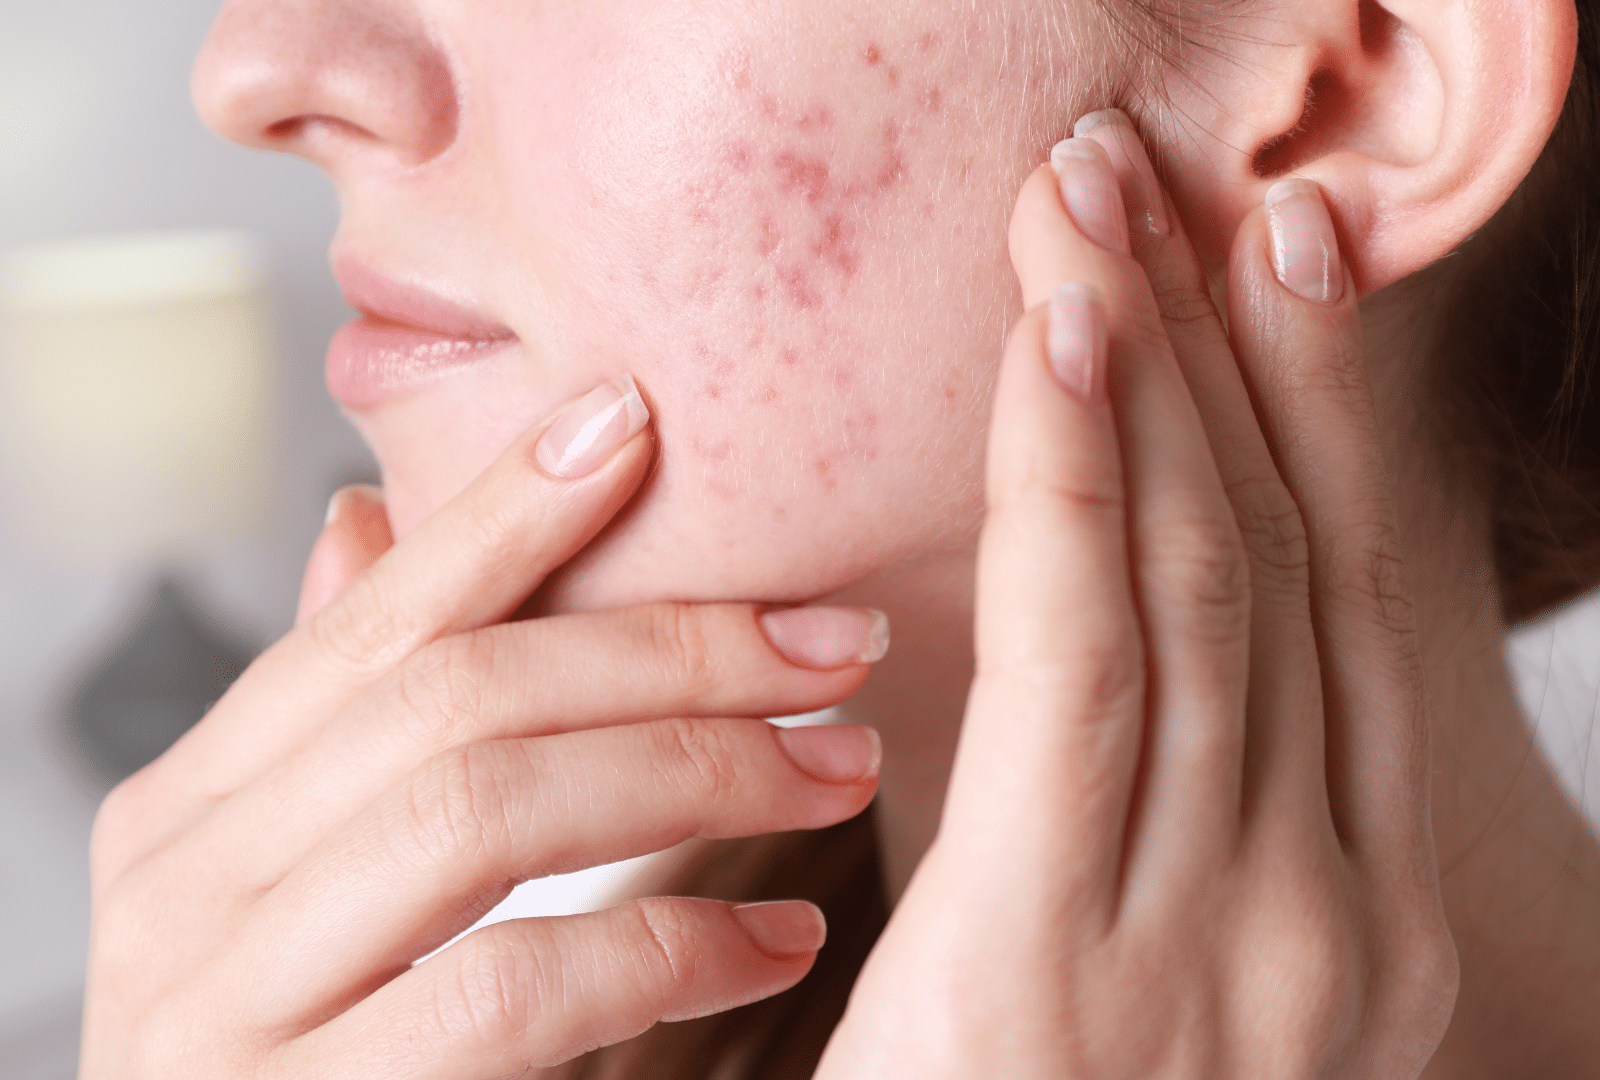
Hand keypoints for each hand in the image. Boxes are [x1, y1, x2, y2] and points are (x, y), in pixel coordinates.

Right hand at [81, 377, 885, 1077]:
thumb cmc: (306, 1061)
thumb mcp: (296, 878)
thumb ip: (338, 725)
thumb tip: (356, 523)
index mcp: (193, 808)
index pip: (375, 622)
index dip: (503, 515)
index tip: (637, 425)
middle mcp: (185, 885)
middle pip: (455, 697)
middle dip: (669, 650)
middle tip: (833, 640)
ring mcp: (224, 1004)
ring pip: (482, 810)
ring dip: (695, 769)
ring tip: (839, 763)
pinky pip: (510, 989)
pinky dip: (666, 946)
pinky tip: (777, 939)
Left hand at [816, 112, 1458, 1076]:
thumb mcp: (1155, 969)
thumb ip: (1156, 816)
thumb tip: (1106, 648)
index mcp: (1356, 910)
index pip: (1326, 597)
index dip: (1304, 408)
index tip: (1265, 253)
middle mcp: (1325, 911)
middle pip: (1272, 561)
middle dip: (1218, 349)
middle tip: (1152, 177)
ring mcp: (1220, 939)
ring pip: (1197, 587)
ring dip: (1148, 375)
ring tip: (1094, 213)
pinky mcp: (1066, 962)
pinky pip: (1079, 672)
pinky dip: (1080, 494)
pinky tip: (1061, 352)